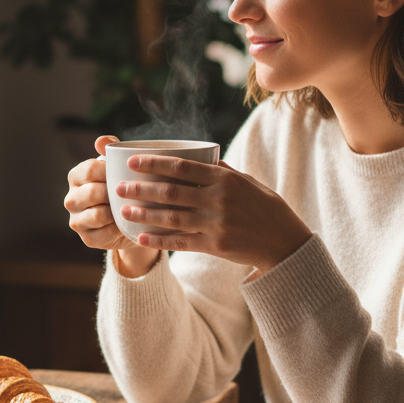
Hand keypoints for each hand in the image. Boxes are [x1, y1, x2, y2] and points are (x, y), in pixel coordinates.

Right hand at [64, 136, 159, 277]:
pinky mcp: (88, 239)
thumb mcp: (119, 168)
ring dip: (117, 212)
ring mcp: (77, 221)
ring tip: (132, 208)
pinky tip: (131, 223)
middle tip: (133, 193)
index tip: (128, 172)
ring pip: (97, 215)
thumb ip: (112, 151)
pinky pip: (105, 233)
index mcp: (76, 177)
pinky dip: (120, 228)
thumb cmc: (122, 188)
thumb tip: (103, 140)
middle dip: (114, 193)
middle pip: (92, 193)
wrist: (129, 220)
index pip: (89, 170)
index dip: (110, 171)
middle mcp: (71, 199)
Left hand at [113, 154, 311, 271]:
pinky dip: (159, 240)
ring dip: (144, 214)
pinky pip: (181, 242)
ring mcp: (216, 224)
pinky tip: (141, 237)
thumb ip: (220, 171)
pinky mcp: (215, 246)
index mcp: (224, 179)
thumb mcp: (246, 182)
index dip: (154, 163)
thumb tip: (197, 156)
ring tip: (124, 210)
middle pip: (171, 192)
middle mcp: (218, 199)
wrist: (284, 241)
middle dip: (141, 189)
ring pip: (172, 217)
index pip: (182, 166)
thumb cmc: (264, 207)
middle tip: (119, 187)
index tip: (132, 161)